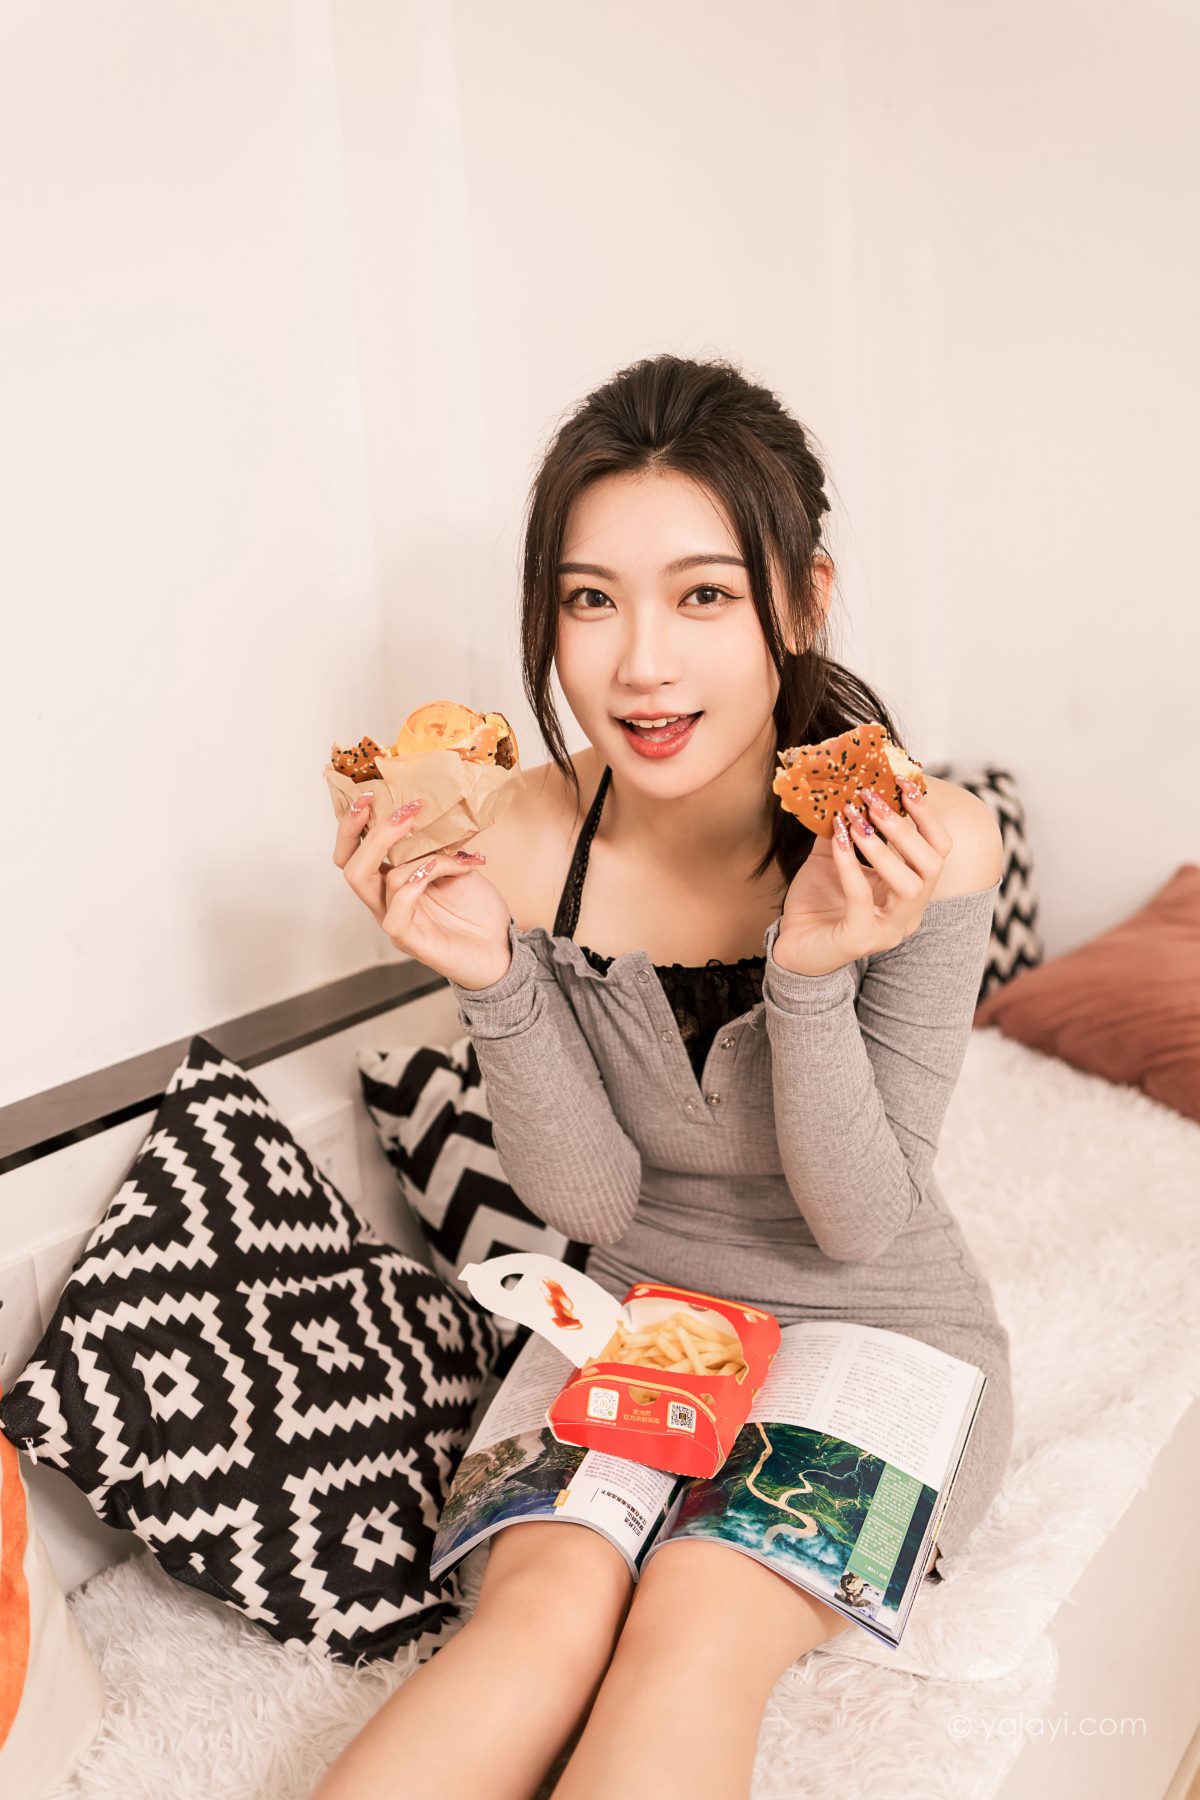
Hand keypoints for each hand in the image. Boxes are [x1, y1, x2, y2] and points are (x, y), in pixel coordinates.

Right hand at [333, 793, 514, 990]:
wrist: (502, 950)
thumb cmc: (477, 910)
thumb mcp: (457, 865)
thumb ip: (436, 844)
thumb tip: (431, 811)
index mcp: (391, 882)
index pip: (352, 853)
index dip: (351, 825)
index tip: (369, 794)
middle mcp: (385, 902)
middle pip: (350, 866)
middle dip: (370, 833)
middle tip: (404, 811)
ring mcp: (394, 922)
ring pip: (368, 882)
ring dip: (410, 855)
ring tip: (447, 852)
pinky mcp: (410, 942)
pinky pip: (395, 911)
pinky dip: (413, 883)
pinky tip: (437, 872)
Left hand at [773, 779, 953, 976]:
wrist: (792, 946)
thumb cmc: (819, 902)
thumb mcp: (835, 857)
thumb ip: (847, 827)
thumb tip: (846, 785)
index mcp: (912, 890)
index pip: (939, 850)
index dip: (926, 815)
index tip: (904, 783)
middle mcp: (910, 912)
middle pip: (933, 865)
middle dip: (906, 828)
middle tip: (873, 800)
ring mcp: (889, 929)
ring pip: (910, 885)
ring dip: (882, 847)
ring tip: (856, 820)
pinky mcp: (861, 940)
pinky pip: (862, 898)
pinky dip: (850, 865)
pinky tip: (838, 841)